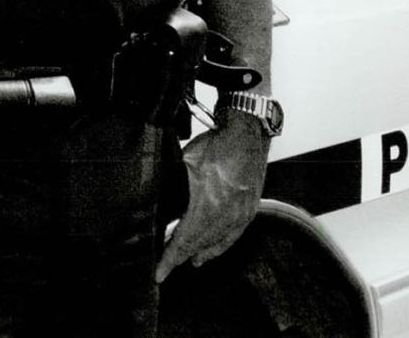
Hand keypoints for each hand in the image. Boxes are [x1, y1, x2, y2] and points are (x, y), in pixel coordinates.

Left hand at [155, 115, 268, 281]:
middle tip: (168, 267)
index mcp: (208, 206)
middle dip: (181, 257)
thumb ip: (173, 186)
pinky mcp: (249, 211)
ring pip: (217, 243)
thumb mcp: (184, 164)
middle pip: (199, 245)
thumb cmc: (218, 146)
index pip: (183, 241)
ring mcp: (240, 216)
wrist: (248, 135)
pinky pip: (233, 236)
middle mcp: (226, 216)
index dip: (169, 259)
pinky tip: (214, 249)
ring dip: (201, 253)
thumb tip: (161, 202)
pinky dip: (221, 246)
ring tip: (189, 261)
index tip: (159, 274)